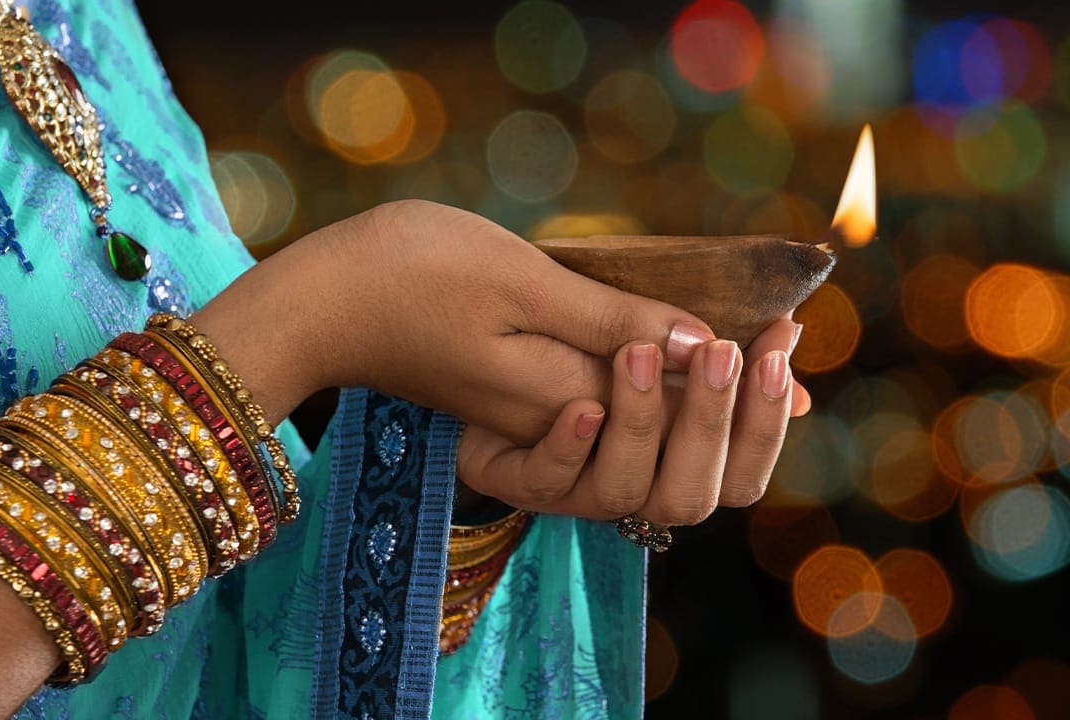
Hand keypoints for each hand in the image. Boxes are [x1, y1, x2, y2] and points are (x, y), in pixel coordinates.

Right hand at [193, 200, 724, 439]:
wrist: (324, 299)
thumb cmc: (410, 272)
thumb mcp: (520, 282)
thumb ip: (611, 321)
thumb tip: (699, 345)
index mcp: (557, 411)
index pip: (678, 428)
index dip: (742, 390)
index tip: (782, 331)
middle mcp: (555, 442)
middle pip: (674, 483)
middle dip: (736, 420)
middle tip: (775, 340)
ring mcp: (539, 439)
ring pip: (651, 478)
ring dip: (712, 424)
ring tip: (752, 348)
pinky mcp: (527, 418)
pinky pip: (619, 445)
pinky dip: (672, 417)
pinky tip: (699, 360)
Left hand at [457, 316, 803, 524]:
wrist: (491, 352)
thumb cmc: (589, 347)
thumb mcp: (656, 337)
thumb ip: (710, 349)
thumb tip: (789, 338)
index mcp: (677, 468)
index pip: (742, 481)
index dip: (763, 428)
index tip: (772, 356)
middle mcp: (633, 491)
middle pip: (690, 499)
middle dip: (708, 425)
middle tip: (716, 352)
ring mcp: (574, 493)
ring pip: (621, 490)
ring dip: (640, 423)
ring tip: (640, 354)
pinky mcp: (515, 481)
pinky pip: (545, 481)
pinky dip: (567, 446)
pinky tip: (581, 406)